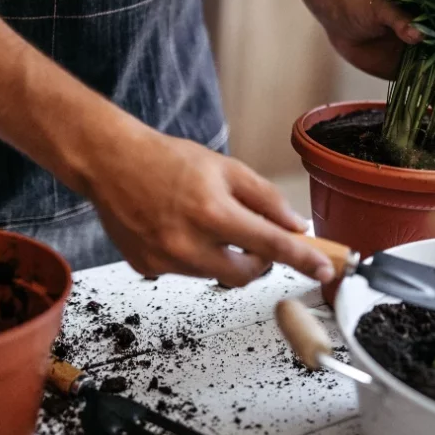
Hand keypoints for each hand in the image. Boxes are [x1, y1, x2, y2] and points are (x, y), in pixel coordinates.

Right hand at [83, 124, 335, 286]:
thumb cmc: (167, 159)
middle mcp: (189, 244)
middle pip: (246, 274)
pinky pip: (184, 272)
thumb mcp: (225, 167)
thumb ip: (263, 198)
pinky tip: (174, 228)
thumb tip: (294, 225)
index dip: (302, 258)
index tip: (324, 268)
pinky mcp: (148, 268)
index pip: (272, 245)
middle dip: (258, 260)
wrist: (110, 162)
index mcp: (213, 213)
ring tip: (201, 221)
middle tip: (251, 236)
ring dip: (221, 255)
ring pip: (214, 274)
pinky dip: (190, 255)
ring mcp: (166, 261)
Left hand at [319, 0, 421, 79]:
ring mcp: (415, 58)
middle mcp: (426, 40)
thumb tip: (418, 35)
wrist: (340, 19)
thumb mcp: (381, 8)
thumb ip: (399, 19)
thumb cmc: (362, 4)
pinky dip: (429, 97)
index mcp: (426, 20)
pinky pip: (418, 86)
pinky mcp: (402, 72)